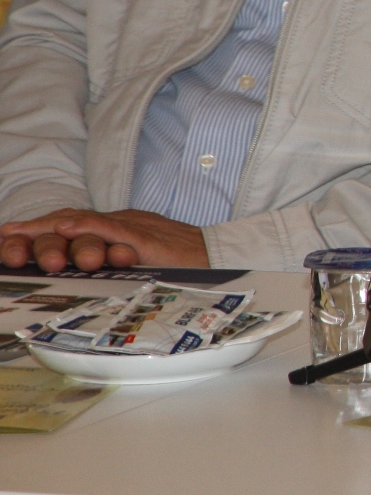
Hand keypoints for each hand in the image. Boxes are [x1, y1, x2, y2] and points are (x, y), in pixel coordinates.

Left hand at [0, 209, 209, 271]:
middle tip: (8, 237)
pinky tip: (64, 227)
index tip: (10, 236)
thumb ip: (118, 262)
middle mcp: (123, 224)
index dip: (40, 229)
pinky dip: (86, 226)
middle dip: (35, 230)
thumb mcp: (144, 264)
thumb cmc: (188, 266)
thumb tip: (89, 274)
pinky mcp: (146, 236)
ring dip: (50, 231)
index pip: (74, 225)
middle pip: (71, 221)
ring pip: (84, 223)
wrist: (225, 259)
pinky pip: (111, 227)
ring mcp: (134, 228)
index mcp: (121, 231)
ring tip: (20, 236)